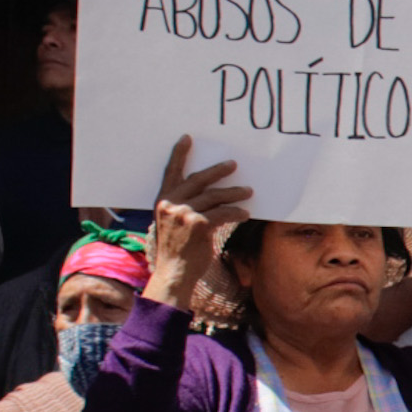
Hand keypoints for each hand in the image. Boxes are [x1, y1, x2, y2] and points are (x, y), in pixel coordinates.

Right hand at [145, 136, 249, 310]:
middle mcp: (171, 203)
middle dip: (218, 171)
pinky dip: (236, 212)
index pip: (170, 172)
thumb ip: (181, 207)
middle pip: (198, 180)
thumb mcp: (171, 224)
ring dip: (234, 193)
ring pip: (215, 196)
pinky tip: (245, 213)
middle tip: (233, 164)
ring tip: (248, 191)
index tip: (188, 139)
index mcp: (162, 200)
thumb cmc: (176, 250)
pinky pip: (224, 212)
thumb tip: (206, 196)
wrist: (174, 272)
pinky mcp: (200, 224)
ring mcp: (185, 213)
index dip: (179, 155)